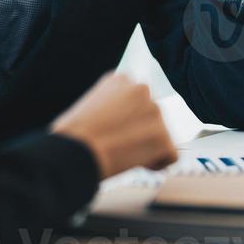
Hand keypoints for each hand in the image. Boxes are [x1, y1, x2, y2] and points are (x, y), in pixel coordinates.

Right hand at [49, 73, 177, 178]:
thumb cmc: (73, 135)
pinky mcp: (163, 136)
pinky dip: (158, 164)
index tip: (116, 129)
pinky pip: (170, 155)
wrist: (74, 150)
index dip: (129, 119)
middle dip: (140, 131)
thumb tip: (122, 123)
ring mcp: (154, 111)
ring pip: (161, 135)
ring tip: (123, 154)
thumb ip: (111, 107)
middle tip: (120, 144)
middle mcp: (141, 89)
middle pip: (152, 116)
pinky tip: (136, 163)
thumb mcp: (88, 106)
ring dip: (147, 147)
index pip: (138, 100)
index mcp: (120, 79)